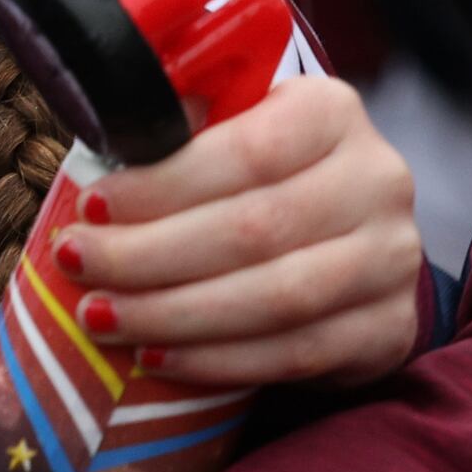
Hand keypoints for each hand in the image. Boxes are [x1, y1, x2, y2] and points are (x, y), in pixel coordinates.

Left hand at [48, 71, 431, 386]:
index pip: (245, 150)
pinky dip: (217, 360)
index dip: (162, 184)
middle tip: (79, 265)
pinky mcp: (389, 328)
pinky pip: (295, 353)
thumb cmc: (268, 180)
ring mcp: (393, 259)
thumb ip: (185, 127)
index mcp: (333, 112)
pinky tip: (157, 356)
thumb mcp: (235, 129)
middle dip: (149, 254)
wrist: (353, 245)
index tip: (92, 207)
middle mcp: (377, 179)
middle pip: (253, 228)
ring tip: (102, 316)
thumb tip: (115, 128)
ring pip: (274, 297)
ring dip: (174, 313)